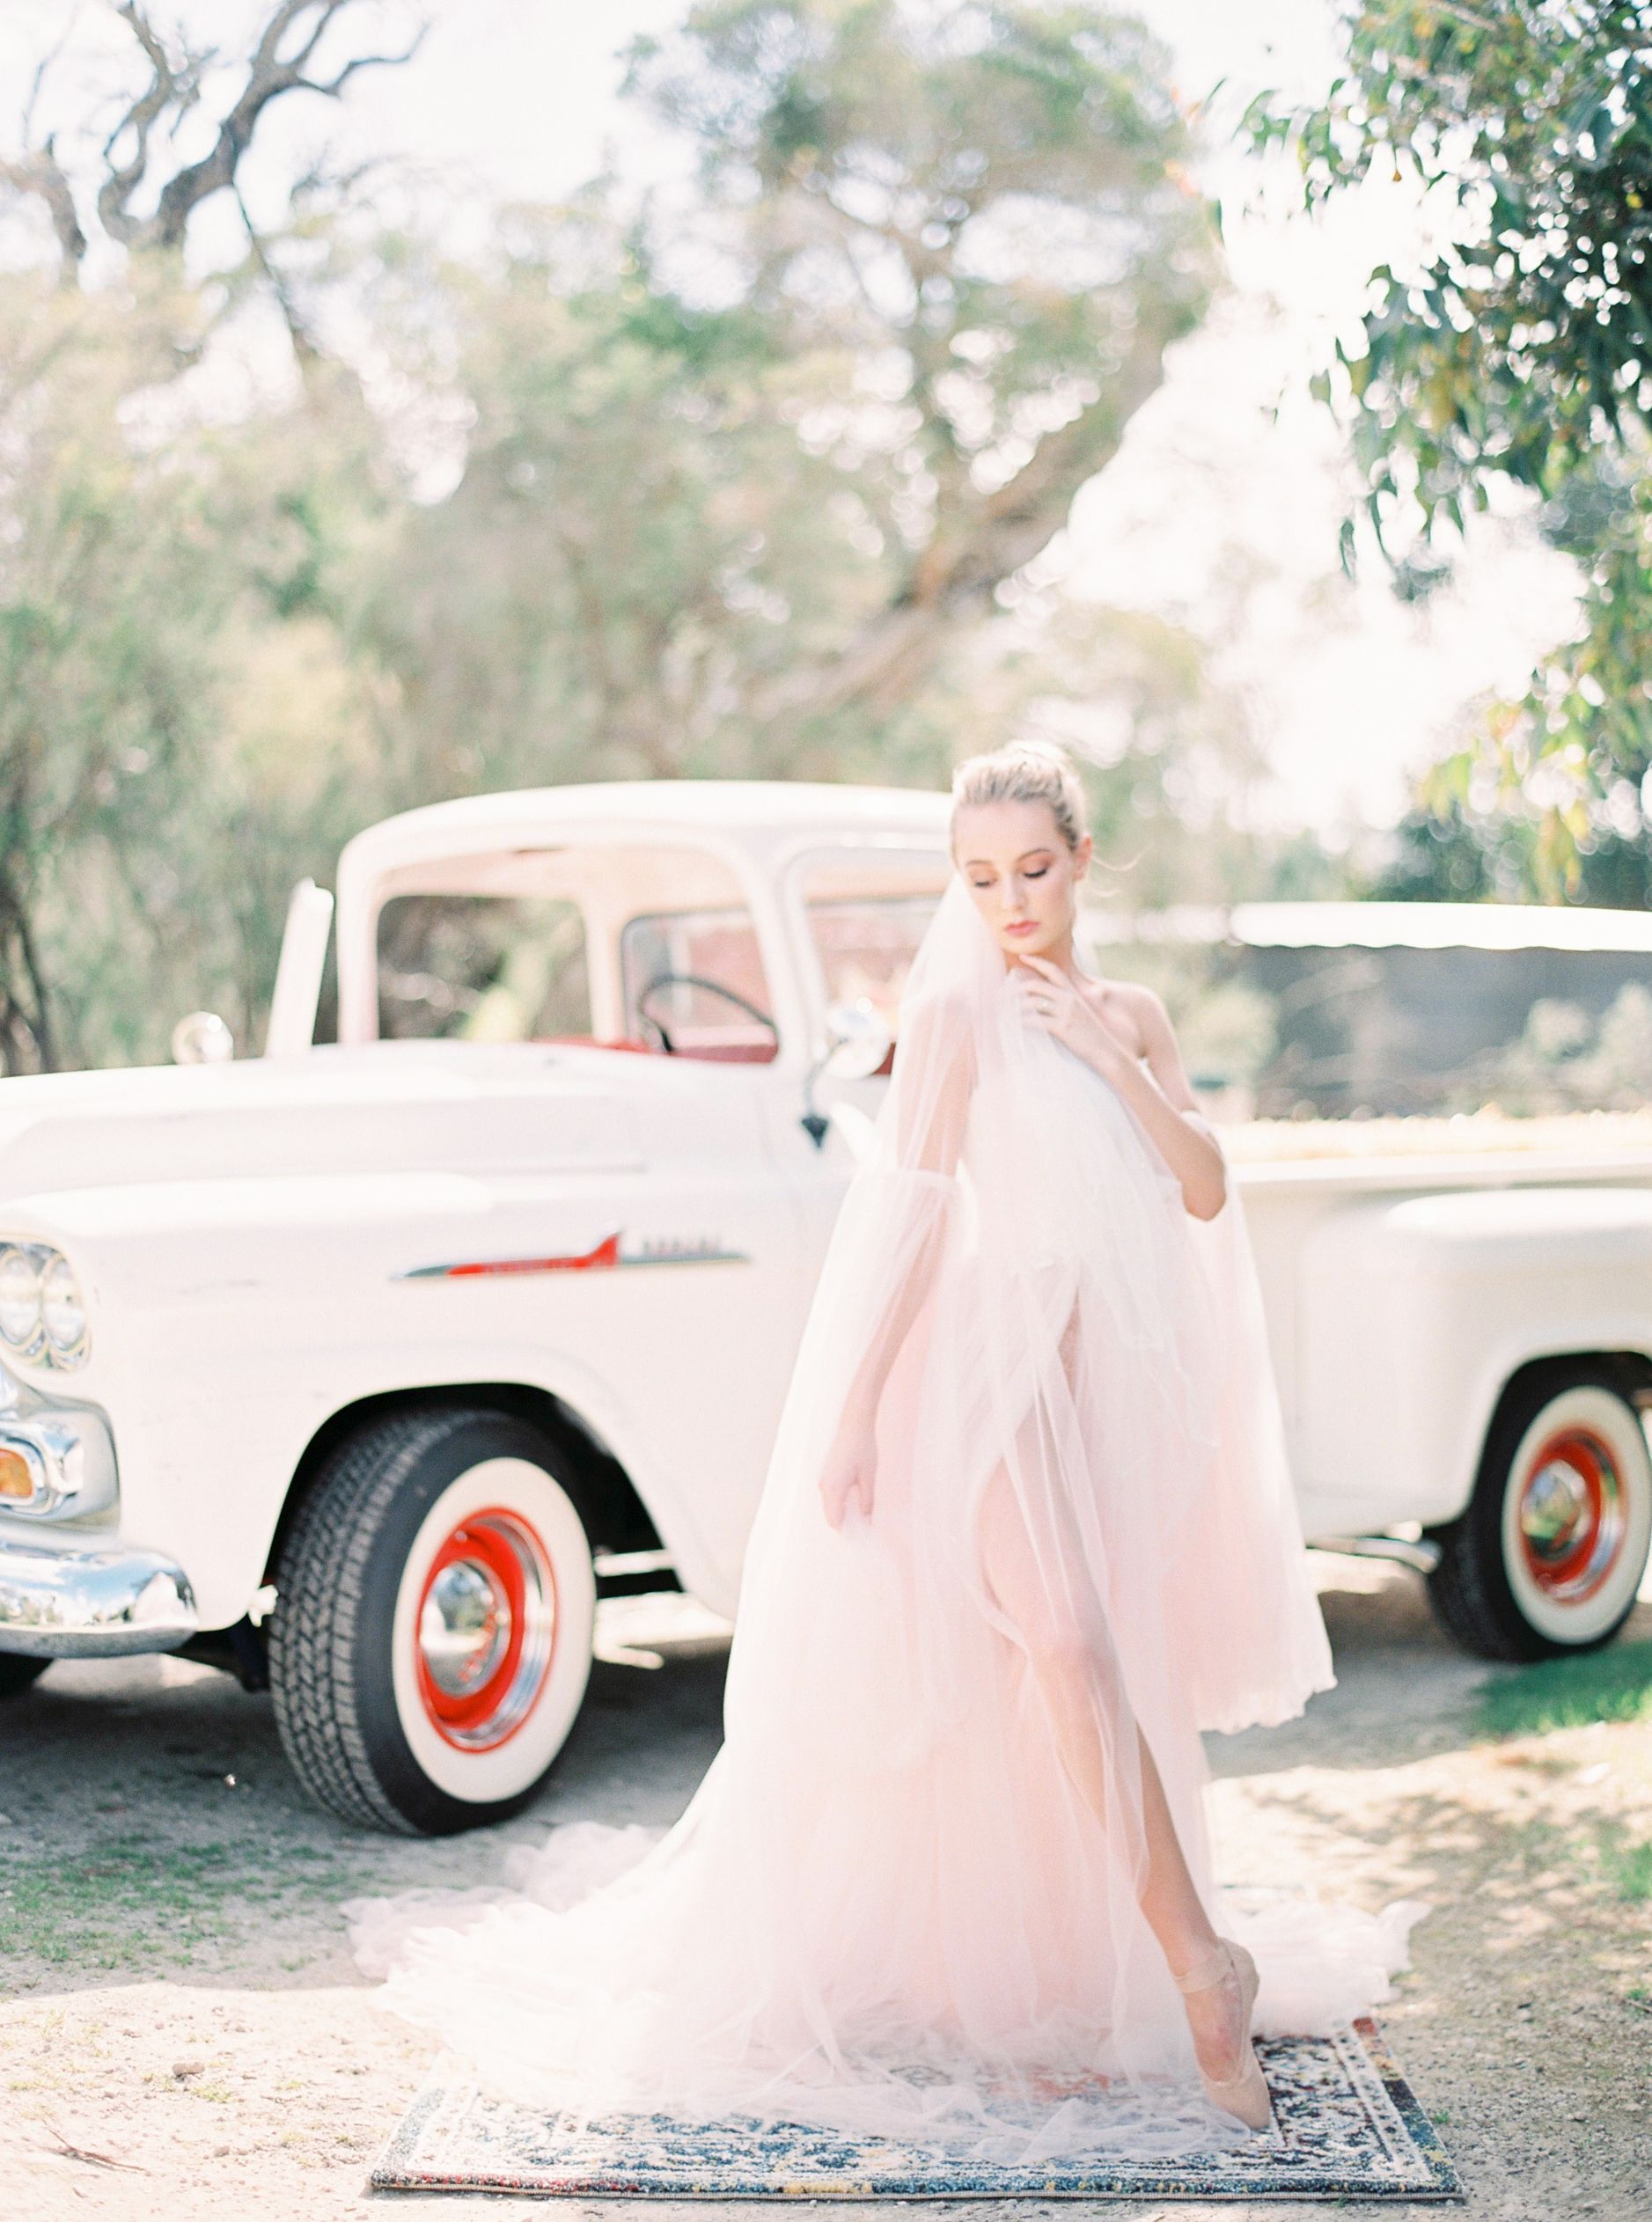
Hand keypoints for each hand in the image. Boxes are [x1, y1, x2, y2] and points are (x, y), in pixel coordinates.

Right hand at [818, 1401, 876, 1528]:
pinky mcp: (826, 1474)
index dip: (845, 1531)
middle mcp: (824, 1486)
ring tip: (860, 1518)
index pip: (834, 1520)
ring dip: (842, 1513)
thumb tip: (867, 1520)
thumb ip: (867, 1501)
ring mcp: (823, 1480)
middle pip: (830, 1515)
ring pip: (829, 1506)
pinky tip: (853, 1503)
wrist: (854, 1425)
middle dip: (844, 1524)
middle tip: (862, 1530)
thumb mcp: (869, 1477)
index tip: (858, 1538)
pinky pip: (830, 1496)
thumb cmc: (863, 1449)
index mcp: (833, 1488)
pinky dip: (839, 1503)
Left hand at [1014, 955, 1125, 1079]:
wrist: (1107, 1052)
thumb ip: (1065, 1006)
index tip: (1022, 956)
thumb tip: (1043, 1003)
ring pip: (1032, 1003)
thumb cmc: (1092, 1037)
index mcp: (1073, 994)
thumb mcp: (1081, 1014)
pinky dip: (1021, 1022)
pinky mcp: (1062, 1028)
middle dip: (1015, 989)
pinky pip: (1035, 1021)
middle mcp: (1069, 999)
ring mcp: (1065, 1013)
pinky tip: (1013, 1026)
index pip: (1053, 971)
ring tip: (1003, 1012)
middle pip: (1036, 986)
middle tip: (1001, 995)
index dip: (1036, 961)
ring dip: (1014, 1007)